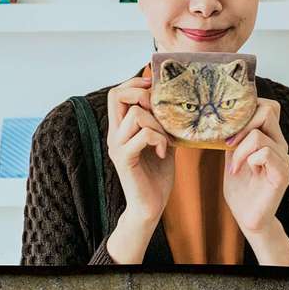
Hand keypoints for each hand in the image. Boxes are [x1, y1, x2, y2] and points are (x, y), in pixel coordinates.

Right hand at [106, 74, 174, 225]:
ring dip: (158, 124)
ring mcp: (117, 146)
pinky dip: (159, 139)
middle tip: (158, 112)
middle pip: (117, 95)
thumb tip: (174, 101)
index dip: (134, 82)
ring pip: (136, 115)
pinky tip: (162, 152)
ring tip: (164, 140)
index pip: (117, 93)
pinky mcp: (124, 159)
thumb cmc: (156, 175)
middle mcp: (114, 135)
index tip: (153, 85)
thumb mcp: (162, 141)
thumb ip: (160, 123)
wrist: (150, 207)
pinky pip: (143, 135)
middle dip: (143, 95)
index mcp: (120, 128)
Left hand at [222, 98, 288, 263]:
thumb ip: (236, 135)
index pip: (269, 106)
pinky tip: (242, 172)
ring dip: (240, 149)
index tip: (230, 126)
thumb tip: (225, 116)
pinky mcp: (282, 174)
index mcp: (272, 138)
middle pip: (267, 110)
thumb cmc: (240, 188)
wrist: (247, 218)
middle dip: (242, 124)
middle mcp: (281, 145)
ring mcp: (284, 159)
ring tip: (234, 166)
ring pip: (259, 135)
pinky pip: (265, 153)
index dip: (249, 108)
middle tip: (228, 143)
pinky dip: (248, 159)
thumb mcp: (233, 154)